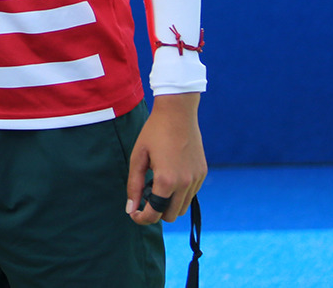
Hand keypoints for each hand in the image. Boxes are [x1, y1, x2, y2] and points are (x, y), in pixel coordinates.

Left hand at [126, 93, 205, 224]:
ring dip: (169, 204)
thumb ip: (134, 185)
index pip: (155, 214)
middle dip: (156, 212)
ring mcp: (196, 179)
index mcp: (167, 180)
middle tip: (144, 197)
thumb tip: (130, 209)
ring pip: (182, 207)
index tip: (134, 214)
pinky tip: (170, 177)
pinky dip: (180, 193)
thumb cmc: (154, 133)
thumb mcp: (138, 157)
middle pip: (170, 215)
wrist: (178, 113)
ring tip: (156, 186)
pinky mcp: (202, 173)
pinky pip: (191, 194)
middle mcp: (185, 184)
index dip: (142, 218)